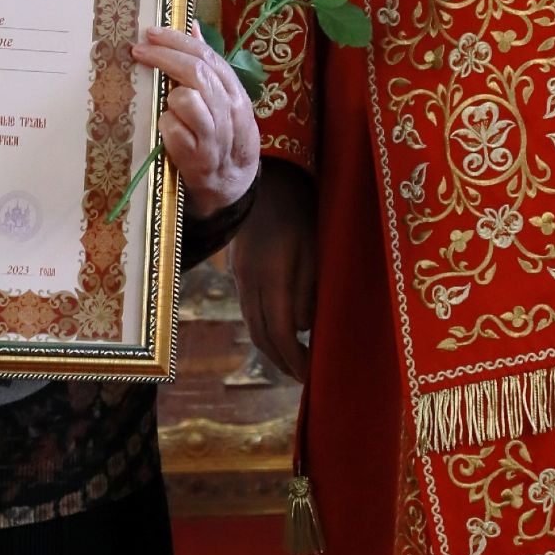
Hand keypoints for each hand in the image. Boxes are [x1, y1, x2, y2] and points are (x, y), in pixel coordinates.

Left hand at [135, 25, 259, 222]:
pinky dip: (165, 126)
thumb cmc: (222, 138)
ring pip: (185, 99)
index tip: (151, 32)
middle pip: (195, 73)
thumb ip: (209, 66)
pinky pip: (171, 128)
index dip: (178, 41)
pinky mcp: (197, 159)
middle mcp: (230, 112)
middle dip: (163, 56)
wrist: (231, 185)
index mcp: (236, 93)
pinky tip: (167, 131)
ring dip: (169, 98)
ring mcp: (214, 137)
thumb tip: (192, 26)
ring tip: (169, 106)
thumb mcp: (223, 101)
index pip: (208, 56)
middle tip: (139, 50)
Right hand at [232, 156, 316, 382]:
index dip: (295, 359)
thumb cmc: (302, 208)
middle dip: (283, 361)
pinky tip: (279, 332)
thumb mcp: (315, 247)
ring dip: (271, 349)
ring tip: (293, 362)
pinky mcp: (239, 270)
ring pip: (252, 325)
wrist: (268, 177)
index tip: (311, 376)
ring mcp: (240, 276)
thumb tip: (304, 328)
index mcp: (271, 277)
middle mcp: (249, 282)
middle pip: (262, 336)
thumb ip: (309, 288)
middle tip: (304, 377)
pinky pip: (249, 309)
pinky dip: (263, 328)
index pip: (281, 333)